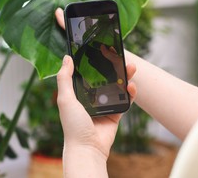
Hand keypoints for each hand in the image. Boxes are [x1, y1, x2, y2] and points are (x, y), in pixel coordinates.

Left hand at [55, 7, 136, 157]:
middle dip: (113, 67)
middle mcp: (90, 97)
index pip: (87, 73)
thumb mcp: (65, 98)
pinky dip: (131, 94)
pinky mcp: (116, 114)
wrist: (88, 148)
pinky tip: (133, 86)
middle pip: (104, 77)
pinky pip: (125, 101)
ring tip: (131, 67)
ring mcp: (104, 105)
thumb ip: (65, 78)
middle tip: (120, 56)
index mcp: (77, 93)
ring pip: (117, 87)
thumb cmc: (73, 124)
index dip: (94, 61)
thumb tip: (66, 57)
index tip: (101, 49)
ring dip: (124, 77)